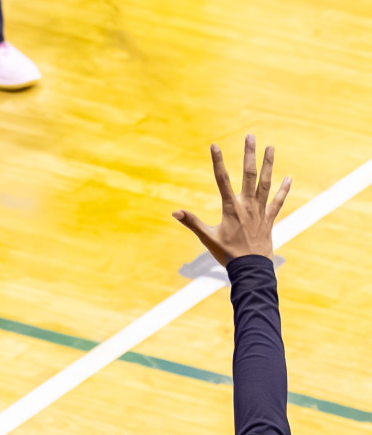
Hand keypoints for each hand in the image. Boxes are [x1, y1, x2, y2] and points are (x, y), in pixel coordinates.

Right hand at [173, 135, 291, 264]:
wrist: (250, 267)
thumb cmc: (227, 254)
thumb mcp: (207, 238)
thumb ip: (192, 222)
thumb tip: (175, 212)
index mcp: (230, 207)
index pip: (222, 179)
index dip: (218, 161)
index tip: (215, 145)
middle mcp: (247, 205)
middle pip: (249, 174)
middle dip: (249, 154)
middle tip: (250, 136)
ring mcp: (260, 210)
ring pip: (266, 183)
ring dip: (268, 164)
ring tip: (270, 147)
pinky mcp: (269, 218)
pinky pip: (278, 201)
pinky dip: (284, 189)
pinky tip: (289, 177)